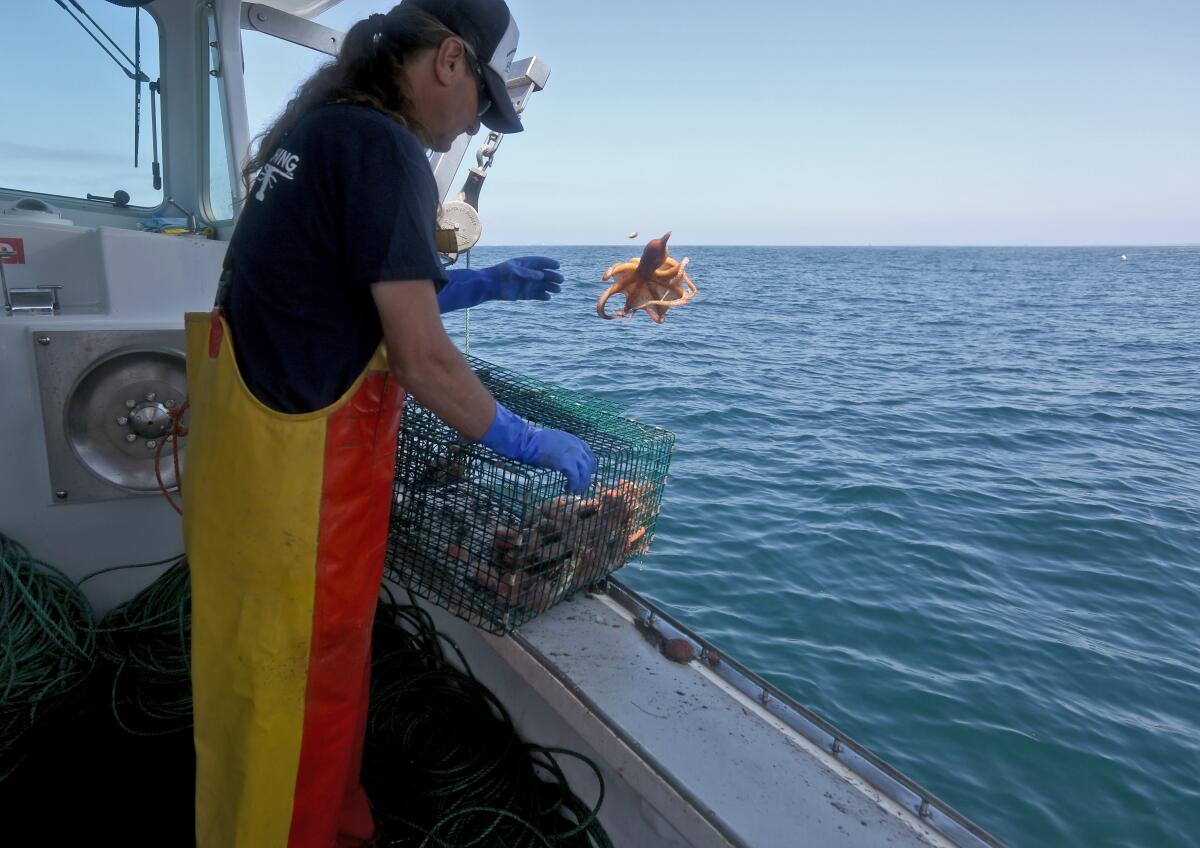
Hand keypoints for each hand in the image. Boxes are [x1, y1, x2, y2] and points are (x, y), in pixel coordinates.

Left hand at [437, 257, 562, 312]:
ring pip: (541, 286)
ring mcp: (524, 284)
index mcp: (524, 264)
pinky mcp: (522, 294)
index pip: (540, 262)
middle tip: (561, 280)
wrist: (488, 285)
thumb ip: (527, 273)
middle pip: (543, 274)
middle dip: (552, 277)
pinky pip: (535, 295)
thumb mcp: (513, 270)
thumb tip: (541, 276)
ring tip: (558, 290)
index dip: (549, 263)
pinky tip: (548, 298)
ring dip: (549, 287)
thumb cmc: (499, 274)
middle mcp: (526, 273)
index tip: (558, 266)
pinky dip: (542, 296)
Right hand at [478, 401, 596, 493]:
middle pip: (589, 465)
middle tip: (580, 487)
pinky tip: (567, 490)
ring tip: (574, 492)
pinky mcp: (566, 463)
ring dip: (580, 484)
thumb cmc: (532, 441)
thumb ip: (560, 448)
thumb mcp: (551, 441)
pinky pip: (575, 478)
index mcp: (573, 439)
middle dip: (586, 477)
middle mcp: (576, 446)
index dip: (588, 466)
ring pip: (584, 474)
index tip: (585, 474)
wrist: (525, 440)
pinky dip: (573, 486)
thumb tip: (560, 458)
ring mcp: (572, 454)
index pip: (589, 454)